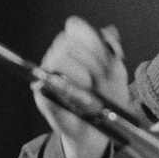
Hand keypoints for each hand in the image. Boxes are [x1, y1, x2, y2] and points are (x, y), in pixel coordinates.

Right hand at [32, 17, 131, 157]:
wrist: (98, 130)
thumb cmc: (106, 100)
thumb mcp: (116, 74)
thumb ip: (112, 51)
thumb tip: (109, 32)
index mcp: (76, 48)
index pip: (75, 27)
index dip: (89, 37)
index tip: (104, 55)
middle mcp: (59, 57)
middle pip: (66, 41)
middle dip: (89, 57)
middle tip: (100, 75)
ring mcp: (48, 73)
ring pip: (58, 57)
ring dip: (79, 70)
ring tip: (90, 86)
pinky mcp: (42, 92)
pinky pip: (48, 81)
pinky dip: (68, 86)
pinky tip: (80, 94)